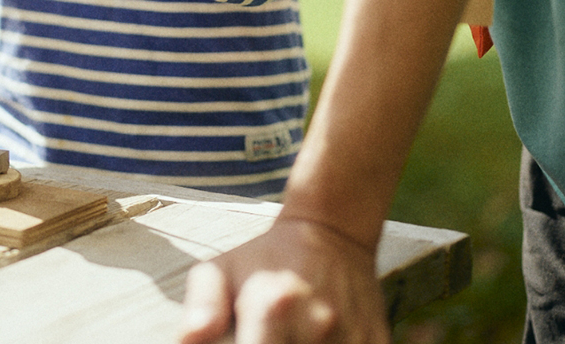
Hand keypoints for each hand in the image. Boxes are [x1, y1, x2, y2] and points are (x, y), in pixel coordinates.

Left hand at [180, 218, 388, 343]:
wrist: (332, 232)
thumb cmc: (266, 259)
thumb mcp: (221, 269)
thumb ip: (202, 308)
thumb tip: (186, 341)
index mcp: (272, 305)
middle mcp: (316, 323)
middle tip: (266, 338)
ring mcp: (352, 336)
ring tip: (289, 337)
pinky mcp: (378, 343)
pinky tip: (318, 342)